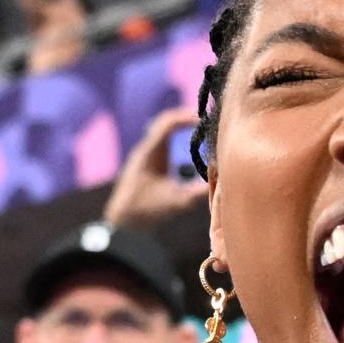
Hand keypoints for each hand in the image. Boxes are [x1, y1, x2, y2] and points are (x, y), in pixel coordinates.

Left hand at [102, 104, 208, 224]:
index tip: (206, 119)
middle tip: (207, 122)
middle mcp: (146, 150)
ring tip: (202, 132)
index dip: (187, 117)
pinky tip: (190, 151)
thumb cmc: (144, 211)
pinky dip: (177, 142)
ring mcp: (145, 157)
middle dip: (187, 120)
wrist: (121, 225)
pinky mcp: (146, 165)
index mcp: (149, 152)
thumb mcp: (174, 203)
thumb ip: (197, 193)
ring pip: (164, 133)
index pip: (168, 122)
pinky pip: (163, 144)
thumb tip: (222, 182)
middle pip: (167, 123)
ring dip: (182, 130)